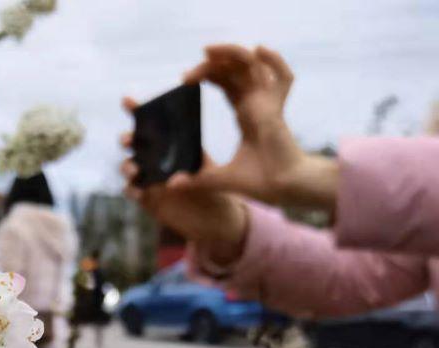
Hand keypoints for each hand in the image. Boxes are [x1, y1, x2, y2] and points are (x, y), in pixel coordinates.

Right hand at [120, 97, 248, 266]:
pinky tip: (136, 189)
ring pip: (130, 167)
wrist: (217, 220)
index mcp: (171, 145)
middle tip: (129, 140)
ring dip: (128, 165)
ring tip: (135, 168)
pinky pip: (133, 192)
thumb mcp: (209, 169)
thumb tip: (184, 149)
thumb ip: (196, 160)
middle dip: (128, 140)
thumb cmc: (216, 188)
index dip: (136, 110)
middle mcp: (156, 160)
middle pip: (134, 145)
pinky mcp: (149, 201)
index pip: (151, 123)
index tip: (127, 100)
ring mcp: (150, 181)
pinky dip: (132, 189)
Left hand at [172, 45, 336, 210]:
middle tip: (188, 73)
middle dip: (211, 64)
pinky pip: (283, 78)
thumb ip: (197, 179)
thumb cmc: (259, 182)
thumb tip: (171, 185)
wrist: (282, 189)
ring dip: (231, 53)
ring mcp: (268, 104)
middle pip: (235, 70)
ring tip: (207, 53)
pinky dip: (275, 61)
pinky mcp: (276, 110)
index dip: (208, 75)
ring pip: (252, 66)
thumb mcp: (219, 178)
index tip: (186, 79)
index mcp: (245, 115)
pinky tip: (258, 50)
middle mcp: (256, 104)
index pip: (227, 84)